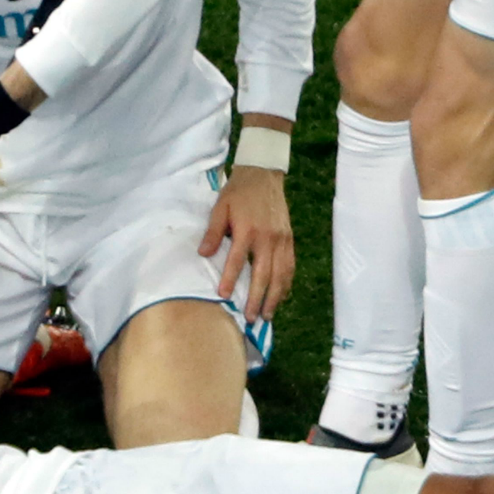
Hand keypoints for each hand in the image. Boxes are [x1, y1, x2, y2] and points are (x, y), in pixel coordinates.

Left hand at [199, 163, 294, 321]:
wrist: (263, 175)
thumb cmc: (238, 193)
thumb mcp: (220, 208)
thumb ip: (213, 232)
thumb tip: (203, 254)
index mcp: (248, 229)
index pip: (237, 260)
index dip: (230, 279)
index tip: (224, 297)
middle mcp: (268, 238)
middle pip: (263, 274)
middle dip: (257, 298)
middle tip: (250, 318)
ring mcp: (282, 240)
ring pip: (280, 275)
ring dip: (274, 297)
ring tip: (266, 316)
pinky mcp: (290, 240)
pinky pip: (290, 267)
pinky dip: (286, 284)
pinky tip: (280, 297)